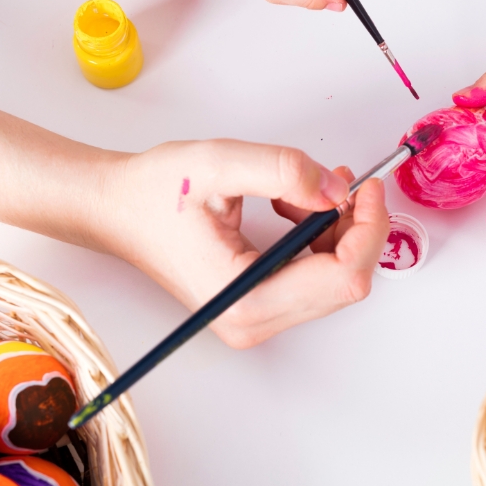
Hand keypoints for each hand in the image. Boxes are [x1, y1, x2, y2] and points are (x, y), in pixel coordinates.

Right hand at [105, 140, 388, 347]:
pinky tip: (292, 206)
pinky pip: (314, 274)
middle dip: (355, 225)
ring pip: (334, 277)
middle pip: (345, 281)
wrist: (116, 209)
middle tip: (341, 178)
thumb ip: (283, 171)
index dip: (368, 228)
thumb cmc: (153, 192)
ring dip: (333, 227)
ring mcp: (257, 317)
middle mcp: (254, 321)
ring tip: (300, 189)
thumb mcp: (218, 164)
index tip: (365, 185)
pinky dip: (317, 234)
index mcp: (245, 299)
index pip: (343, 277)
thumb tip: (339, 190)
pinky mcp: (258, 304)